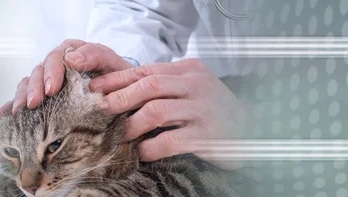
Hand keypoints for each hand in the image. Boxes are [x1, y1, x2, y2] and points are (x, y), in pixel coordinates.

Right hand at [0, 39, 134, 116]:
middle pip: (39, 71)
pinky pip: (26, 97)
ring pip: (29, 84)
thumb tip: (71, 58)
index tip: (52, 89)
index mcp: (72, 52)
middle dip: (35, 88)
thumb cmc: (118, 77)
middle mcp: (57, 64)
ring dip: (23, 97)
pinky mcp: (44, 95)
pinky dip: (13, 105)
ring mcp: (48, 79)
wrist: (123, 93)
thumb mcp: (112, 63)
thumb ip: (95, 56)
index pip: (56, 58)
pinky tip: (2, 114)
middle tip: (35, 104)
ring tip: (20, 112)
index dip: (52, 73)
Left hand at [91, 58, 252, 169]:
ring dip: (133, 124)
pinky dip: (151, 147)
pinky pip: (171, 140)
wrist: (251, 129)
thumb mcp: (191, 88)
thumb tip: (120, 92)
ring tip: (121, 135)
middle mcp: (197, 86)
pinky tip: (143, 152)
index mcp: (189, 70)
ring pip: (157, 111)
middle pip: (149, 85)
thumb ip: (165, 86)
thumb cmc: (211, 109)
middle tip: (102, 111)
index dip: (117, 79)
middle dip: (120, 98)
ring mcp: (203, 109)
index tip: (95, 89)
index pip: (146, 70)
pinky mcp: (207, 135)